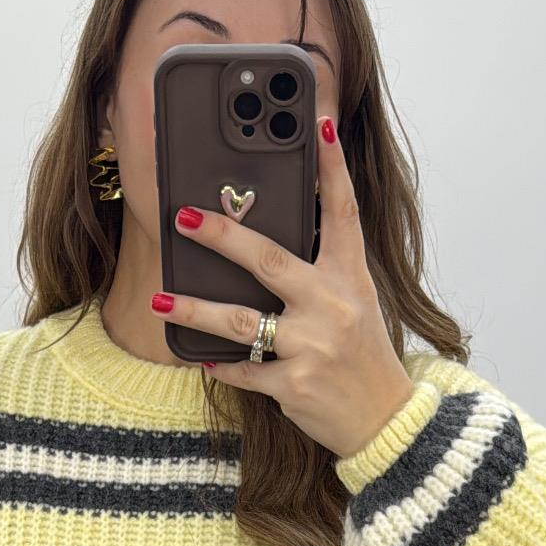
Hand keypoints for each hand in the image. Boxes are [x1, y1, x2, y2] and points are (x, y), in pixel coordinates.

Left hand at [155, 115, 416, 460]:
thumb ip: (320, 274)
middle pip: (269, 259)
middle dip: (223, 235)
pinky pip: (243, 370)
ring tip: (160, 302)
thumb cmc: (362, 357)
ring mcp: (313, 346)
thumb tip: (265, 246)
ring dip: (193, 311)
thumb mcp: (355, 304)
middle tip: (184, 218)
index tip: (317, 123)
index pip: (343, 211)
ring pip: (240, 321)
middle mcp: (333, 305)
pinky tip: (199, 357)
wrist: (385, 421)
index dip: (332, 166)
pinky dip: (219, 365)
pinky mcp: (295, 384)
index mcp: (351, 278)